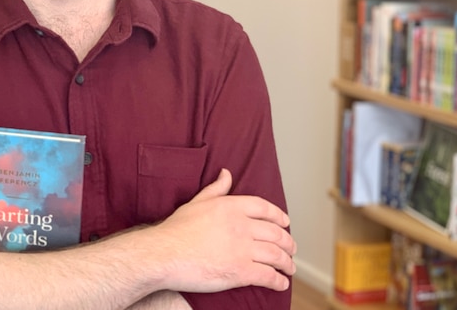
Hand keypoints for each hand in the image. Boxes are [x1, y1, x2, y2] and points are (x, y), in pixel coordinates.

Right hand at [147, 168, 295, 292]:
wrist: (164, 254)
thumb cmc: (175, 230)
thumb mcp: (196, 203)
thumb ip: (215, 189)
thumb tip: (226, 173)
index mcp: (230, 207)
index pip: (264, 208)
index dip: (279, 216)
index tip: (286, 223)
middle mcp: (240, 226)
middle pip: (275, 233)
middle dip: (288, 243)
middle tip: (292, 249)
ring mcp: (242, 249)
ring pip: (275, 255)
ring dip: (287, 263)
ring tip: (289, 268)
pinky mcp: (240, 271)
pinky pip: (267, 276)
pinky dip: (278, 281)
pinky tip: (281, 283)